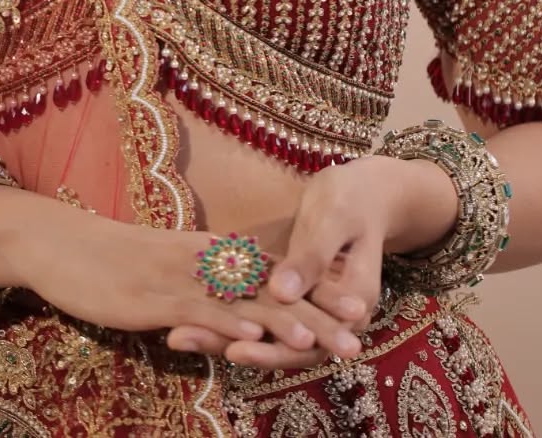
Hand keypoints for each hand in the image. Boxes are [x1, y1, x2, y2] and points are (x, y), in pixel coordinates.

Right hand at [0, 186, 364, 360]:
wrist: (61, 245)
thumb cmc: (111, 265)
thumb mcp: (163, 277)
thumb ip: (199, 295)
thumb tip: (230, 318)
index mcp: (209, 255)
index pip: (272, 275)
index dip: (314, 293)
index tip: (355, 309)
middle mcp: (205, 263)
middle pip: (271, 290)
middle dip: (318, 313)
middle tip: (360, 334)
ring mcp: (183, 279)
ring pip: (247, 303)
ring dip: (291, 323)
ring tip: (332, 342)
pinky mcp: (157, 297)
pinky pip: (204, 312)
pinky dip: (236, 324)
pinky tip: (262, 338)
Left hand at [168, 155, 457, 370]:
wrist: (365, 191)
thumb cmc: (352, 199)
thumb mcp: (334, 220)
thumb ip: (311, 258)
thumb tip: (282, 293)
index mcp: (350, 306)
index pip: (308, 344)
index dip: (270, 350)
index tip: (232, 350)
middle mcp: (330, 317)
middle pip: (281, 346)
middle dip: (232, 345)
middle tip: (180, 339)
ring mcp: (308, 306)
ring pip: (266, 332)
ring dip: (223, 334)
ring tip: (175, 333)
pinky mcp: (289, 293)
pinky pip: (259, 311)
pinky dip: (229, 313)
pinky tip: (190, 311)